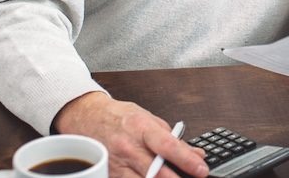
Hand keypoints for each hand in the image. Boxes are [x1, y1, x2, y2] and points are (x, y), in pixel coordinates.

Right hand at [53, 92, 207, 177]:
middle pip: (156, 171)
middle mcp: (129, 147)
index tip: (201, 168)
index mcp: (141, 128)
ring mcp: (118, 163)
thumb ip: (173, 138)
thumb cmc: (119, 117)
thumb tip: (196, 153)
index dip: (186, 159)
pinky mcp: (110, 175)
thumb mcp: (148, 118)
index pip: (168, 146)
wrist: (87, 118)